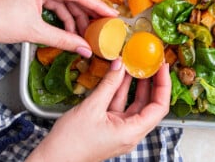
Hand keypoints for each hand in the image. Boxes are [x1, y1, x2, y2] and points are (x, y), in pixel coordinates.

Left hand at [0, 0, 117, 55]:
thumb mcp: (34, 32)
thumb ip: (64, 40)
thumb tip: (84, 49)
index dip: (97, 6)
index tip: (112, 15)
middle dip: (86, 13)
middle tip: (102, 27)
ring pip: (62, 0)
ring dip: (73, 17)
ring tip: (85, 34)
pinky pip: (52, 1)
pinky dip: (61, 15)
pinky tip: (70, 29)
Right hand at [27, 60, 170, 161]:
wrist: (50, 160)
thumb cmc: (69, 143)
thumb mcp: (91, 108)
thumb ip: (108, 84)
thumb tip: (120, 64)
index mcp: (132, 132)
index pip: (159, 107)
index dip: (164, 85)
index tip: (162, 67)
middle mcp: (130, 133)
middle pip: (150, 105)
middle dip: (153, 83)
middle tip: (153, 63)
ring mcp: (121, 131)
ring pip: (135, 104)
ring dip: (135, 85)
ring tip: (137, 64)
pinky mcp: (110, 128)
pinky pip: (121, 107)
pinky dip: (121, 91)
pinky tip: (120, 75)